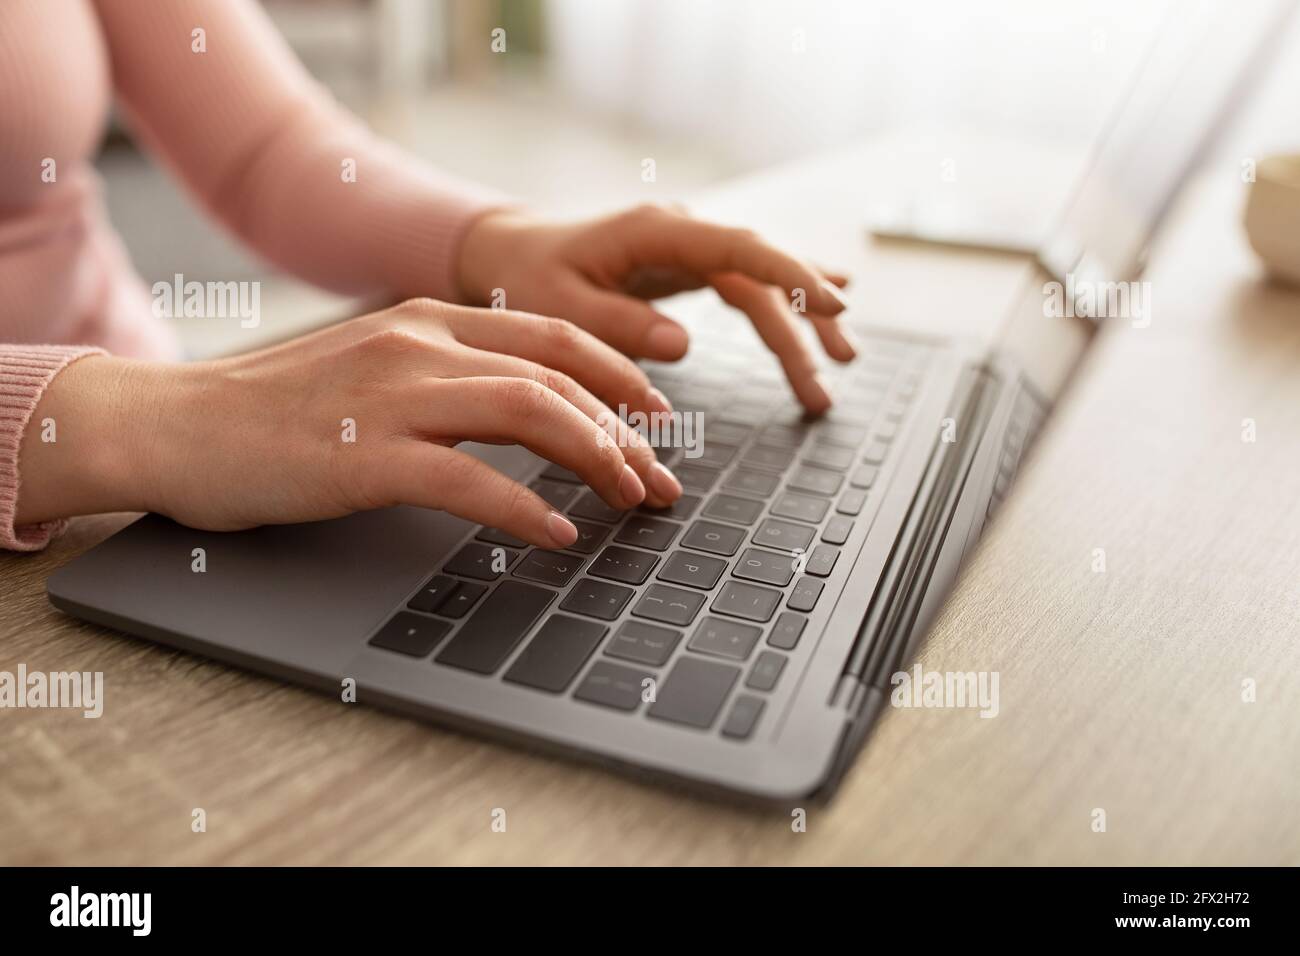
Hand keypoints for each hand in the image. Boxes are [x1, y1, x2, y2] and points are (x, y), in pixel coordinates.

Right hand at [17, 300, 682, 547]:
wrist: (173, 425)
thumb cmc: (275, 412)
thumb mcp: (373, 371)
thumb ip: (445, 376)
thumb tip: (527, 411)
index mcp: (426, 320)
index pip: (553, 335)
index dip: (618, 375)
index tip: (659, 416)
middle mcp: (418, 343)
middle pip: (557, 375)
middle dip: (627, 430)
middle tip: (664, 480)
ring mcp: (390, 395)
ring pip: (529, 412)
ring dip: (597, 459)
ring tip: (633, 500)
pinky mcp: (362, 454)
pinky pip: (469, 481)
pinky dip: (526, 509)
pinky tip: (560, 534)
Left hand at [457, 204, 855, 413]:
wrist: (510, 250)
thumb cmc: (526, 276)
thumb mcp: (558, 307)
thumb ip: (617, 324)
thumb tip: (682, 344)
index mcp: (655, 231)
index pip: (739, 248)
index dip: (789, 274)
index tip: (832, 302)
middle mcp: (682, 231)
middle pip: (761, 272)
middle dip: (804, 319)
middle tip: (836, 370)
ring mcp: (689, 247)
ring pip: (761, 280)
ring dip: (802, 321)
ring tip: (843, 363)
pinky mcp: (688, 266)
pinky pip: (747, 282)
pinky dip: (785, 299)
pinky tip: (824, 310)